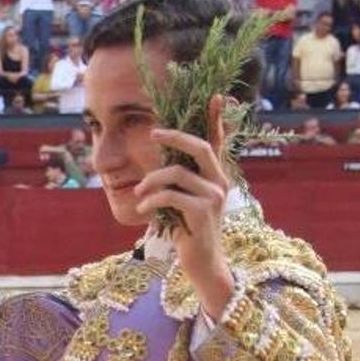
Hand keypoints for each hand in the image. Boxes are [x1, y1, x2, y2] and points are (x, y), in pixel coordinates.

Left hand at [131, 94, 235, 319]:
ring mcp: (214, 198)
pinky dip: (151, 201)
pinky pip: (170, 196)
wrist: (201, 264)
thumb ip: (177, 182)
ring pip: (177, 173)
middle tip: (153, 134)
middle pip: (200, 147)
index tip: (216, 96)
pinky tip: (142, 210)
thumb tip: (157, 165)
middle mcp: (220, 183)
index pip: (218, 143)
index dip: (216, 120)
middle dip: (175, 137)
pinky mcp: (203, 213)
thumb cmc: (187, 231)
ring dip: (151, 181)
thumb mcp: (181, 202)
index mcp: (215, 177)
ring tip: (139, 194)